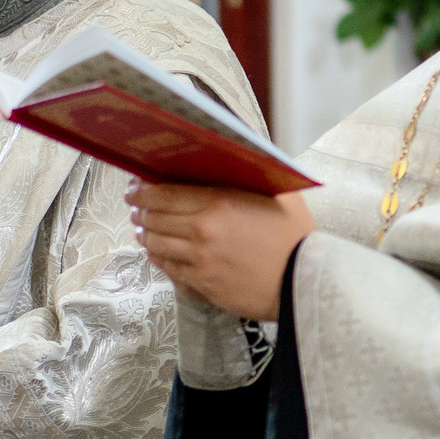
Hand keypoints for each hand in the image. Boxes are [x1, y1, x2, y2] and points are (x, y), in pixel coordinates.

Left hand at [128, 182, 314, 320]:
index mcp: (218, 202)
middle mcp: (202, 229)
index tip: (136, 188)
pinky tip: (156, 252)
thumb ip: (254, 174)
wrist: (303, 280)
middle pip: (154, 217)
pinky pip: (167, 267)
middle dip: (140, 210)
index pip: (163, 193)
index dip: (143, 190)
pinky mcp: (201, 283)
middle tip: (136, 206)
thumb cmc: (296, 236)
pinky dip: (156, 257)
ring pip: (155, 243)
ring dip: (145, 234)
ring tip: (143, 229)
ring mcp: (198, 259)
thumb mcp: (280, 193)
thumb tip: (237, 156)